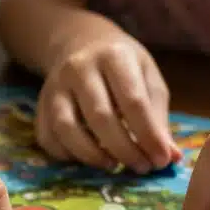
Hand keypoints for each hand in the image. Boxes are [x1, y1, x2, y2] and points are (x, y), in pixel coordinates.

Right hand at [36, 34, 180, 173]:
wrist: (78, 42)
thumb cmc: (121, 64)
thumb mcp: (147, 78)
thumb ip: (158, 116)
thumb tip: (171, 157)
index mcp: (114, 56)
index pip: (133, 101)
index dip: (149, 135)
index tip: (162, 159)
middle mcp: (79, 68)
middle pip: (100, 117)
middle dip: (124, 149)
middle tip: (141, 167)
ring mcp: (54, 86)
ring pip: (67, 129)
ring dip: (92, 156)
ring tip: (113, 165)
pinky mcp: (39, 105)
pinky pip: (48, 137)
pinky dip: (67, 156)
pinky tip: (87, 158)